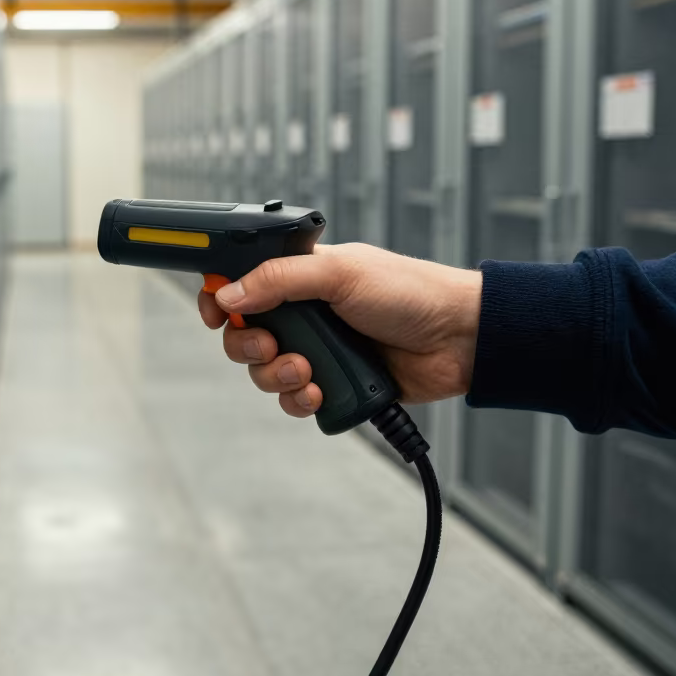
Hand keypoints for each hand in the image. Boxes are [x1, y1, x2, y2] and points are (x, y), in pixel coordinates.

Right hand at [197, 243, 481, 419]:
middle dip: (249, 344)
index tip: (215, 313)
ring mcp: (317, 350)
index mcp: (300, 277)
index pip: (241, 284)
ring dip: (277, 376)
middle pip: (243, 333)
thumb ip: (280, 278)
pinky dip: (300, 399)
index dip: (220, 298)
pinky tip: (321, 391)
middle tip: (273, 345)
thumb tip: (230, 292)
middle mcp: (303, 314)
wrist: (460, 340)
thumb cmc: (411, 292)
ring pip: (264, 372)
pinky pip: (294, 401)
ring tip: (308, 371)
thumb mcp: (340, 274)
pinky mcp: (334, 384)